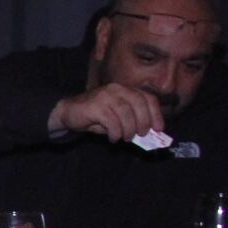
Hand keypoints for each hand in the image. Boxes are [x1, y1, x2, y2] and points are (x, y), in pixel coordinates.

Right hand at [50, 82, 165, 143]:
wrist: (68, 112)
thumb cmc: (96, 116)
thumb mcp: (117, 116)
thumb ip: (132, 120)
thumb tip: (148, 133)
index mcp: (126, 90)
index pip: (148, 98)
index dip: (156, 114)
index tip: (158, 129)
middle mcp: (117, 89)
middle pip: (139, 104)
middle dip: (143, 122)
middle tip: (141, 135)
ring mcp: (105, 96)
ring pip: (126, 113)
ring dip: (129, 129)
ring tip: (125, 138)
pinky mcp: (95, 106)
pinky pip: (111, 121)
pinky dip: (115, 132)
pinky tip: (112, 138)